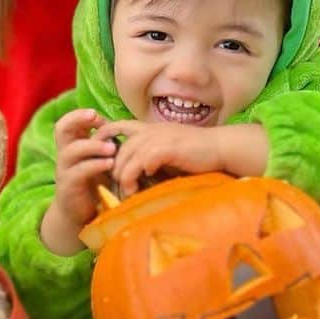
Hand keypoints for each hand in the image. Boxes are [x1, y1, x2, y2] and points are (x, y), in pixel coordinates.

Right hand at [41, 108, 115, 254]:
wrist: (82, 215)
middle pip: (61, 129)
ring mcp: (64, 171)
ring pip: (71, 151)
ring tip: (112, 147)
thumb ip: (107, 146)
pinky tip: (110, 164)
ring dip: (93, 146)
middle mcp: (64, 155)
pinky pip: (79, 172)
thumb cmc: (96, 185)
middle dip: (78, 119)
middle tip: (96, 117)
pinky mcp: (68, 187)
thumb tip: (128, 128)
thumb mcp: (101, 162)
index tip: (99, 117)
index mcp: (72, 146)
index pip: (68, 122)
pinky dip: (95, 165)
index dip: (81, 115)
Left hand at [94, 119, 220, 195]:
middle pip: (117, 147)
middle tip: (115, 188)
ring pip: (127, 156)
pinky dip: (137, 175)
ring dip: (124, 177)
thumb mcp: (168, 150)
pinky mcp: (167, 148)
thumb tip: (135, 175)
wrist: (221, 147)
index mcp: (148, 129)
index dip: (101, 137)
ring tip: (127, 192)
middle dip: (112, 169)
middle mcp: (150, 130)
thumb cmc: (197, 153)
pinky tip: (141, 185)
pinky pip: (142, 162)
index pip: (115, 126)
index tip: (97, 157)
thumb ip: (151, 157)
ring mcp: (158, 138)